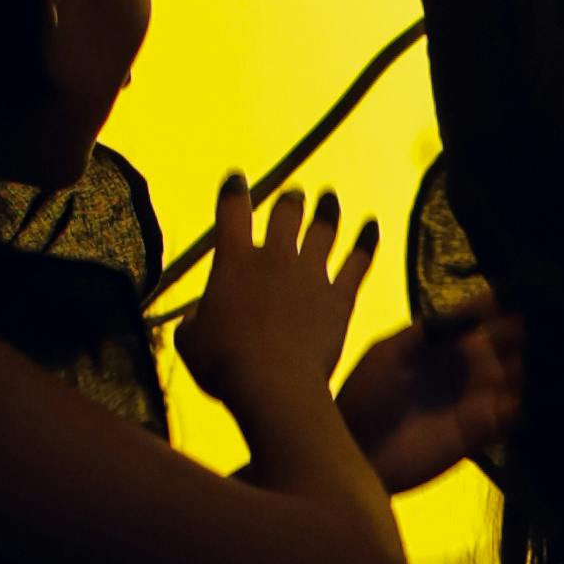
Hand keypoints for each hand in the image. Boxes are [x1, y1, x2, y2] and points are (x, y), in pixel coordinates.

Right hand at [179, 177, 375, 432]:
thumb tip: (197, 316)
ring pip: (323, 230)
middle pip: (285, 214)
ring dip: (327, 210)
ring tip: (330, 198)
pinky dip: (366, 241)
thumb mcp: (191, 342)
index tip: (237, 179)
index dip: (234, 191)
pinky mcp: (339, 297)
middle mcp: (274, 258)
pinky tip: (372, 226)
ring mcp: (311, 275)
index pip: (232, 211)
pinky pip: (358, 261)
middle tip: (294, 195)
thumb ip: (193, 321)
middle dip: (290, 200)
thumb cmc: (224, 365)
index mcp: (234, 262)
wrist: (273, 384)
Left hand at [338, 292, 521, 495]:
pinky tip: (517, 397)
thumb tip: (463, 306)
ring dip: (526, 368)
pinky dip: (519, 406)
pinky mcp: (481, 431)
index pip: (480, 317)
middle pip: (506, 343)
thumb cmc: (366, 397)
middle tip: (530, 329)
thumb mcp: (389, 353)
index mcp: (442, 342)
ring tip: (533, 361)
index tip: (518, 292)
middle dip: (520, 334)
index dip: (499, 304)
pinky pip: (511, 415)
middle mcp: (464, 365)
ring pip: (516, 377)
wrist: (357, 453)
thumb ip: (426, 331)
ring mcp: (475, 398)